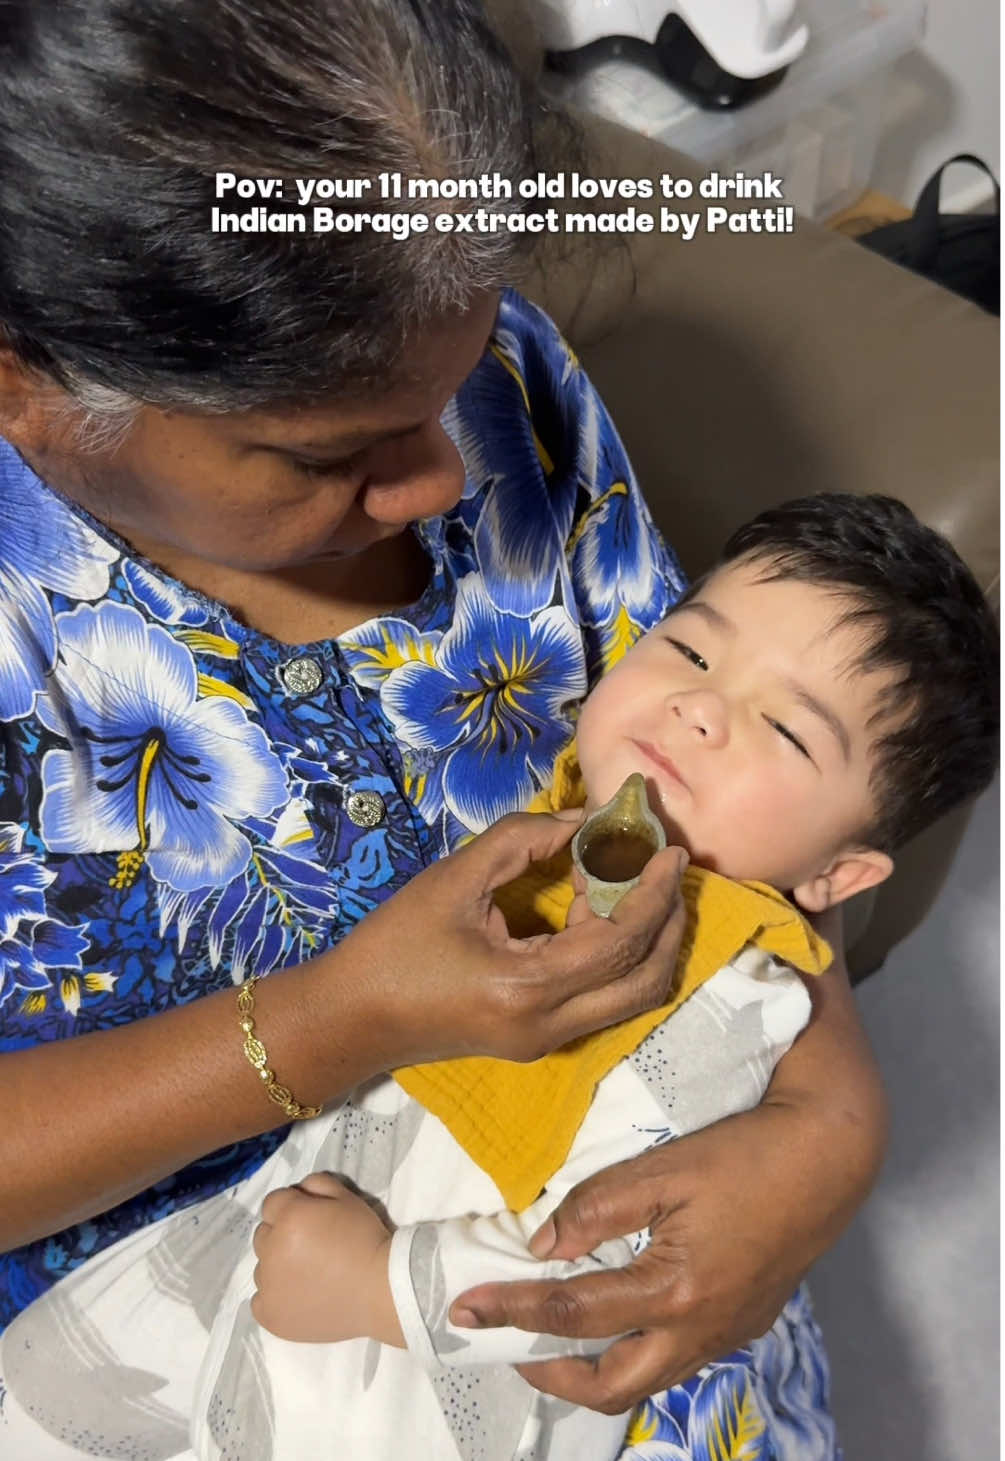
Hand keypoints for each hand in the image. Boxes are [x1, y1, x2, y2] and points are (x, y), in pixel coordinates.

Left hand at [250, 1172, 402, 1344]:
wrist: (380, 1291)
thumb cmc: (366, 1240)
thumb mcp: (348, 1199)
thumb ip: (317, 1184)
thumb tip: (298, 1190)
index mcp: (288, 1218)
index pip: (272, 1203)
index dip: (292, 1207)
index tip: (311, 1219)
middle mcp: (271, 1250)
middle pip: (263, 1235)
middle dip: (281, 1235)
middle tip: (311, 1247)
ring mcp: (268, 1286)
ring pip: (262, 1268)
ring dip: (278, 1267)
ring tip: (309, 1275)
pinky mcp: (270, 1315)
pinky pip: (260, 1300)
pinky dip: (275, 1297)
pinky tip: (300, 1296)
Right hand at [339, 810, 688, 1068]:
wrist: (349, 1019)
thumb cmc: (393, 947)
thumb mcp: (452, 880)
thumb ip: (520, 841)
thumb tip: (580, 820)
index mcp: (528, 989)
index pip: (620, 942)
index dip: (653, 892)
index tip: (669, 848)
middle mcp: (550, 1025)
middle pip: (646, 982)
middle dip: (668, 921)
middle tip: (665, 867)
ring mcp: (548, 1040)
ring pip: (632, 997)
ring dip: (647, 940)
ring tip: (633, 880)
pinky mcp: (539, 1038)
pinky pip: (603, 998)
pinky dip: (618, 954)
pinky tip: (597, 907)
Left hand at [448, 1098, 870, 1412]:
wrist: (830, 1156)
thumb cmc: (746, 1153)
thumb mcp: (664, 1169)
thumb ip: (597, 1208)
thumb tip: (543, 1246)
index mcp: (674, 1290)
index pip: (573, 1314)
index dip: (512, 1311)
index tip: (465, 1307)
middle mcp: (700, 1328)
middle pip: (611, 1386)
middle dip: (552, 1376)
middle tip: (510, 1342)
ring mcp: (727, 1331)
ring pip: (648, 1378)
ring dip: (595, 1368)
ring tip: (556, 1335)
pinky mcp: (746, 1320)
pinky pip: (679, 1356)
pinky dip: (637, 1349)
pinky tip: (623, 1314)